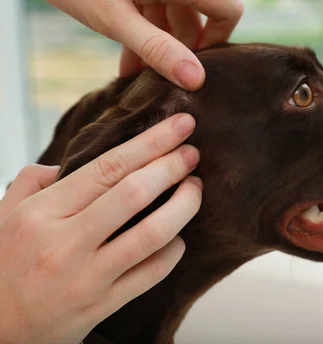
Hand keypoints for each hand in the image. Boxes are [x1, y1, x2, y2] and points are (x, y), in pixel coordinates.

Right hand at [0, 114, 201, 343]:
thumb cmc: (5, 265)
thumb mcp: (5, 215)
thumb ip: (34, 181)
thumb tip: (71, 161)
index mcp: (41, 213)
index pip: (107, 167)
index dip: (150, 143)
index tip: (180, 125)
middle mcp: (65, 243)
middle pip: (134, 193)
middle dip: (172, 167)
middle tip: (193, 153)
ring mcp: (88, 277)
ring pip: (152, 233)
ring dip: (184, 205)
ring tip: (195, 187)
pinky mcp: (104, 304)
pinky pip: (153, 272)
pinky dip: (174, 250)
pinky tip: (178, 236)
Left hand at [5, 0, 242, 89]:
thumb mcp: (113, 18)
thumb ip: (157, 49)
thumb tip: (196, 79)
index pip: (228, 9)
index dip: (218, 41)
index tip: (193, 65)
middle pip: (198, 15)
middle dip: (179, 50)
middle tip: (157, 82)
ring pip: (174, 13)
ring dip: (158, 45)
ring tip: (136, 79)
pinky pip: (156, 3)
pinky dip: (145, 29)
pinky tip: (127, 59)